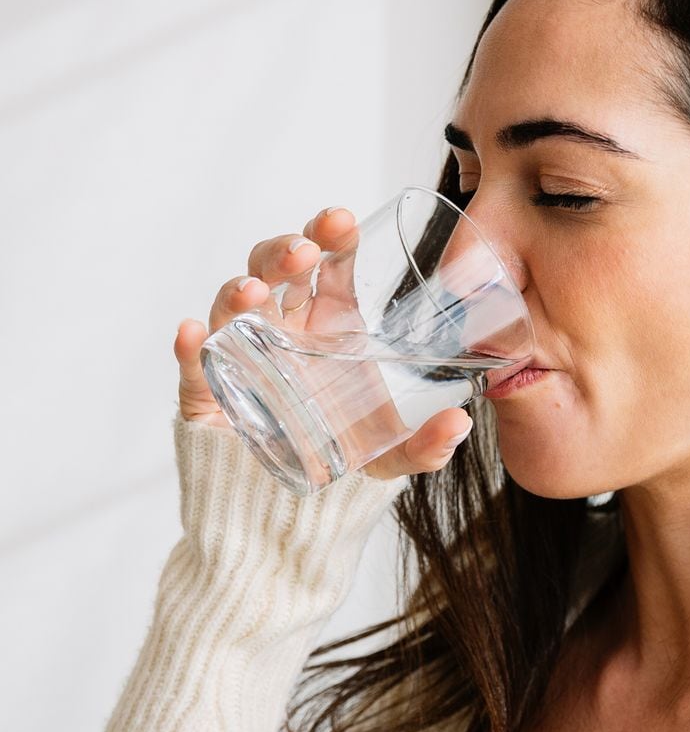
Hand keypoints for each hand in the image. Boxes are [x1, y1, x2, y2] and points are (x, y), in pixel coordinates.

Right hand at [174, 207, 473, 480]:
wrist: (292, 510)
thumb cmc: (342, 462)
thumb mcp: (393, 457)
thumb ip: (427, 445)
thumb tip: (460, 424)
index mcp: (326, 325)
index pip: (327, 267)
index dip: (331, 239)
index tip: (343, 222)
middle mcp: (282, 331)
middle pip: (274, 272)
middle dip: (285, 252)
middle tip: (305, 250)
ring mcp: (240, 357)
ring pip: (231, 309)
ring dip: (239, 291)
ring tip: (256, 290)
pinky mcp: (207, 397)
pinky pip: (193, 367)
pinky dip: (187, 349)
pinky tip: (191, 333)